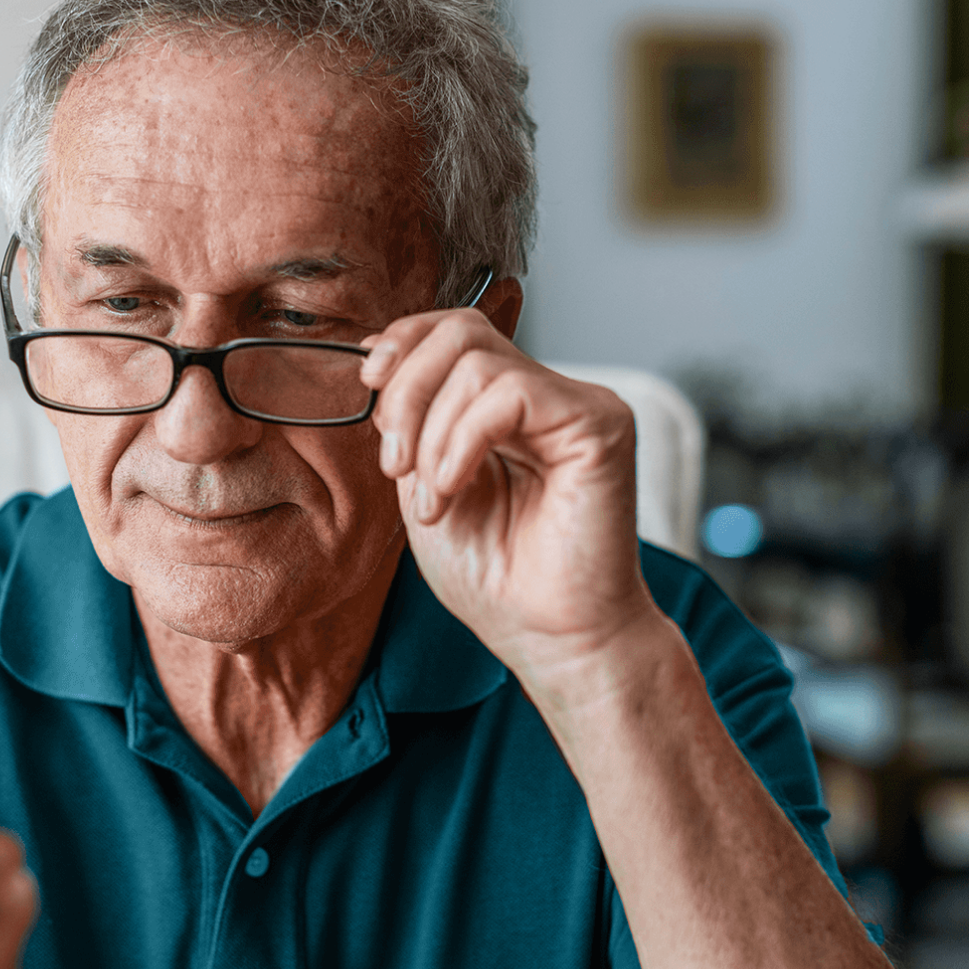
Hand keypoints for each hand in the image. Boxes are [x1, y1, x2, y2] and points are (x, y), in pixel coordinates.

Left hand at [360, 306, 665, 689]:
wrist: (549, 638)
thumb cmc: (494, 576)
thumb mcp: (425, 482)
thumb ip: (412, 420)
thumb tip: (375, 355)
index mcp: (505, 404)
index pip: (454, 329)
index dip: (403, 342)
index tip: (368, 387)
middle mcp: (546, 394)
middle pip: (461, 331)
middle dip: (407, 390)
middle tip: (395, 462)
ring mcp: (577, 404)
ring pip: (478, 364)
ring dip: (432, 435)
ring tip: (434, 498)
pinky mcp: (601, 423)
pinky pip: (511, 394)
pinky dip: (463, 441)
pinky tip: (453, 489)